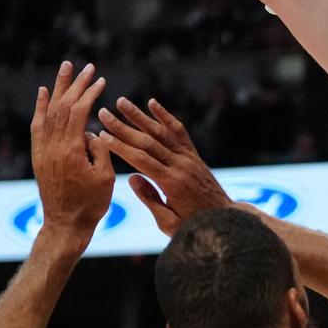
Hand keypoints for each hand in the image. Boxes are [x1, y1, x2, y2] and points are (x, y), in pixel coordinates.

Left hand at [30, 62, 112, 238]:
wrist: (65, 224)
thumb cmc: (90, 204)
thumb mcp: (105, 178)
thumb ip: (100, 150)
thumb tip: (93, 132)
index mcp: (71, 151)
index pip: (79, 112)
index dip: (90, 94)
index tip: (101, 81)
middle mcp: (53, 147)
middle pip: (63, 106)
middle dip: (76, 84)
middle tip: (87, 66)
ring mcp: (43, 150)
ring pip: (49, 111)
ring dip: (59, 88)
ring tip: (66, 68)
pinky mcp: (39, 156)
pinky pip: (37, 126)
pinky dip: (41, 107)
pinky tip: (44, 92)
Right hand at [97, 97, 232, 235]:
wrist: (225, 219)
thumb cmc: (194, 225)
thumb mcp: (169, 222)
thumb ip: (151, 199)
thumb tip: (132, 178)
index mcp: (171, 183)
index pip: (140, 160)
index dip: (120, 147)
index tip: (102, 135)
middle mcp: (180, 165)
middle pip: (147, 141)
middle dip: (123, 127)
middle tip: (103, 113)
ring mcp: (188, 158)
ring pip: (162, 132)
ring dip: (140, 116)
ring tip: (122, 102)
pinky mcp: (194, 155)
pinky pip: (179, 132)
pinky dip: (165, 116)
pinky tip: (153, 103)